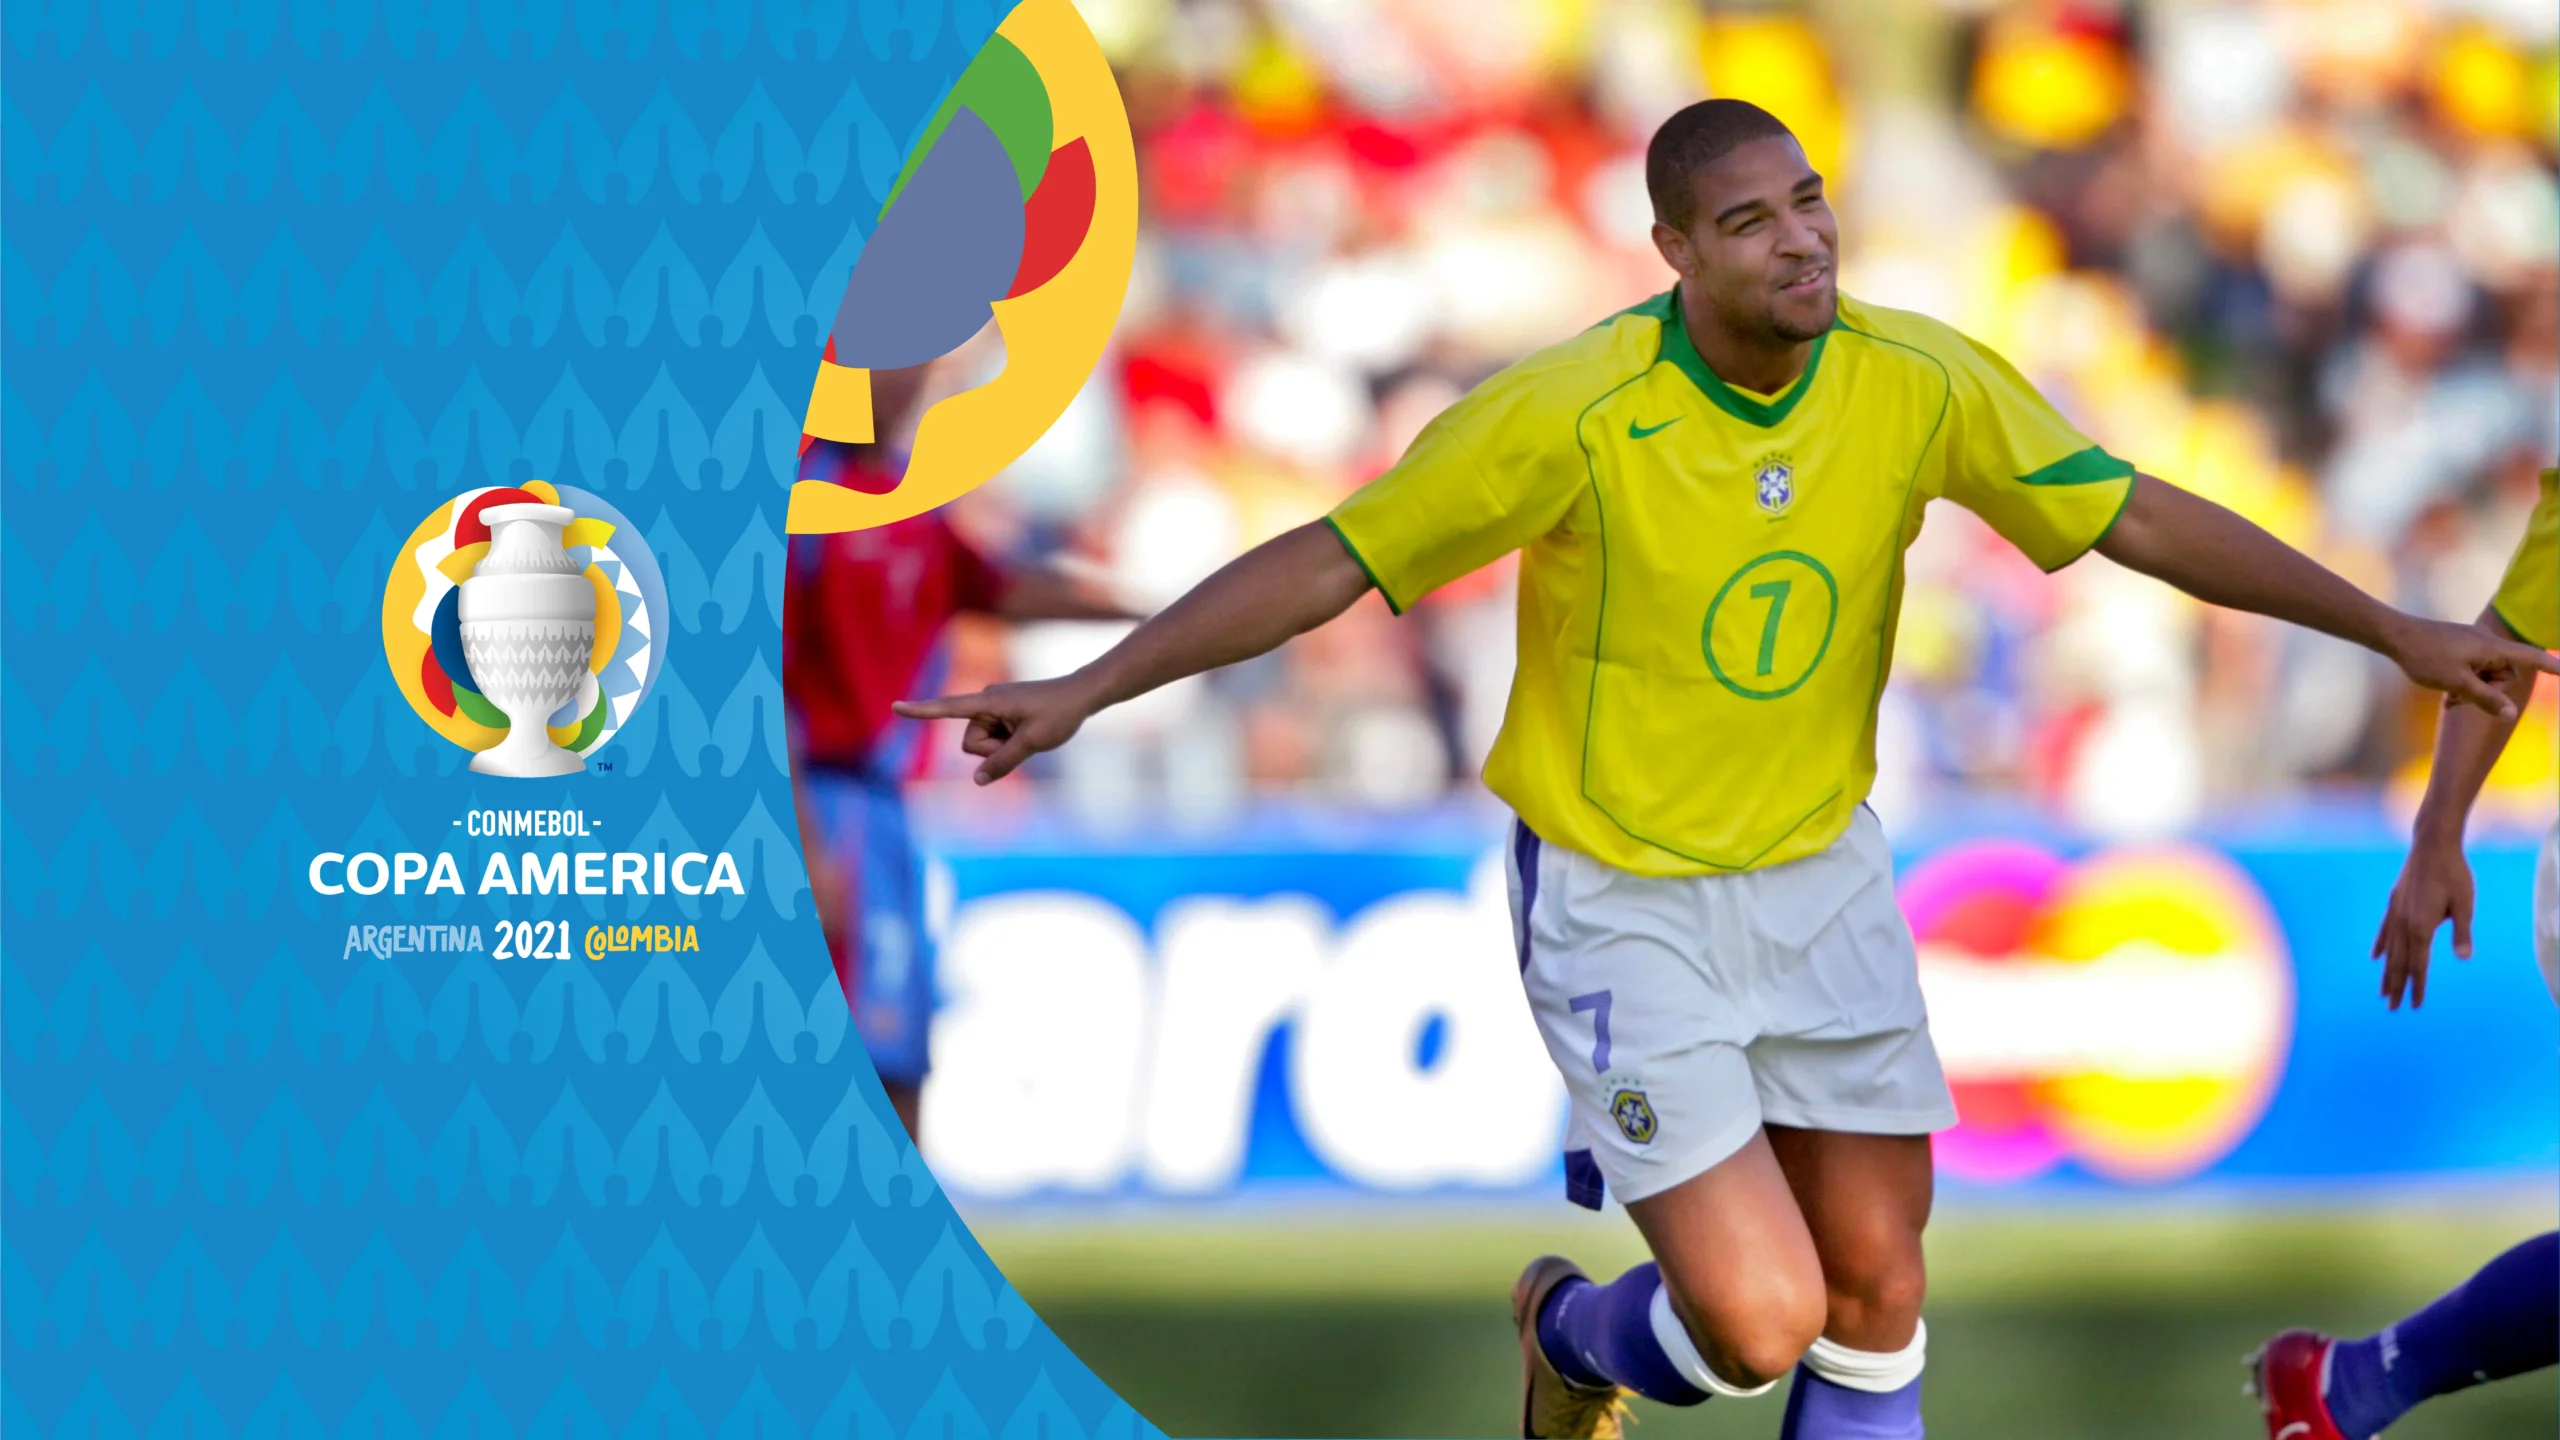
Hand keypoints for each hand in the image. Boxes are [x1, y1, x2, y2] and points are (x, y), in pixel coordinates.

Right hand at [892, 674, 1101, 784]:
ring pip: (983, 744)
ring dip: (1003, 746)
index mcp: (989, 702)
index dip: (921, 711)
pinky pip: (994, 738)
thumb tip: (977, 781)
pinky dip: (1009, 741)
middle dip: (993, 750)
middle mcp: (985, 702)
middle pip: (972, 744)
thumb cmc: (1059, 714)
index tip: (895, 707)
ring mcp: (993, 708)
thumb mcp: (1031, 743)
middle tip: (1025, 737)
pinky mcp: (1001, 713)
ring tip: (1029, 733)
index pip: (948, 708)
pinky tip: (1029, 730)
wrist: (1081, 695)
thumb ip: (1003, 763)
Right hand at [2371, 832, 2473, 1009]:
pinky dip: (2380, 946)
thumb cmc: (2454, 874)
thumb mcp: (2465, 904)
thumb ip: (2462, 932)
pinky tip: (2375, 957)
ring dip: (2386, 972)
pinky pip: (2384, 931)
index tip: (2415, 1005)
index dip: (2418, 986)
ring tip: (2382, 991)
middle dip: (2397, 986)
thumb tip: (2463, 958)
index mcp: (2421, 926)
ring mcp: (2396, 913)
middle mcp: (2404, 923)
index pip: (2419, 964)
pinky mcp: (2394, 903)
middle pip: (2399, 962)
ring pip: (2389, 950)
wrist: (2432, 845)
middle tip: (2392, 1008)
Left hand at [2381, 613, 2557, 719]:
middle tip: (2459, 702)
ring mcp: (2473, 644)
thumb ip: (2487, 699)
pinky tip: (2447, 695)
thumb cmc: (2426, 657)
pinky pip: (2473, 669)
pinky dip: (2465, 682)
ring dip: (2474, 690)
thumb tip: (2512, 714)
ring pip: (2487, 675)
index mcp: (2492, 648)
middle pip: (2505, 674)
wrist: (2394, 635)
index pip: (2531, 658)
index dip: (2552, 666)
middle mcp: (2487, 643)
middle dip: (2489, 692)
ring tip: (2450, 699)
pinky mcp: (2460, 647)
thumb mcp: (2458, 684)